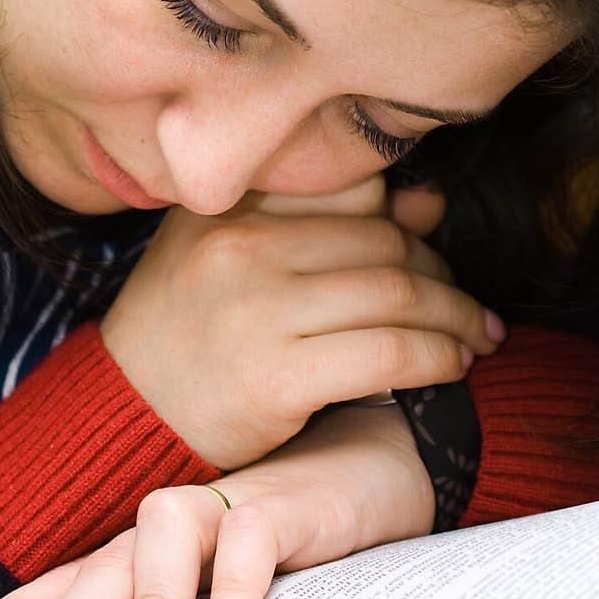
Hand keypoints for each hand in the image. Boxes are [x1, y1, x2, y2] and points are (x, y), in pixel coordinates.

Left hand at [0, 401, 434, 598]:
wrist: (378, 462)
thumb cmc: (297, 535)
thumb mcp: (228, 588)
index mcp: (155, 544)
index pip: (79, 576)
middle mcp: (180, 519)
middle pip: (107, 562)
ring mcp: (230, 503)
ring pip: (165, 537)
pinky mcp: (286, 503)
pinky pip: (251, 541)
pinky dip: (236, 591)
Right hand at [100, 173, 502, 468]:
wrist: (122, 409)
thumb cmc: (186, 325)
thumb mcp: (235, 254)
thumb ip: (323, 224)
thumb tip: (427, 203)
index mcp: (232, 207)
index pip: (353, 189)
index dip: (406, 221)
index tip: (429, 249)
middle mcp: (242, 248)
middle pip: (384, 243)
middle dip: (443, 274)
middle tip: (465, 302)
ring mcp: (257, 312)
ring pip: (396, 295)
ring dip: (456, 317)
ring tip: (476, 335)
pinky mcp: (277, 379)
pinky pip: (388, 354)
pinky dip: (437, 357)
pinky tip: (453, 364)